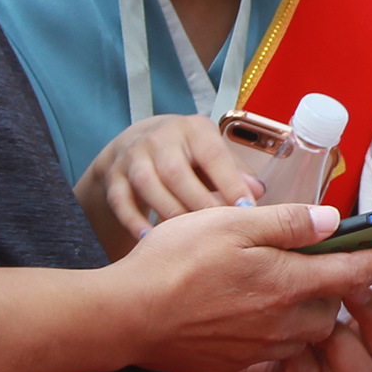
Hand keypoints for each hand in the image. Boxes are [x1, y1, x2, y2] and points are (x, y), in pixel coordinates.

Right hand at [82, 114, 261, 242]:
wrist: (136, 145)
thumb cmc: (187, 155)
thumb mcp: (213, 154)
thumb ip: (236, 173)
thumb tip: (257, 192)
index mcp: (193, 129)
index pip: (212, 154)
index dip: (229, 182)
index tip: (246, 210)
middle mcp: (160, 138)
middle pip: (176, 171)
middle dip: (198, 204)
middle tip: (219, 233)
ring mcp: (133, 156)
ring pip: (148, 185)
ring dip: (168, 213)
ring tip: (187, 242)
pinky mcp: (114, 176)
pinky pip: (121, 201)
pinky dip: (134, 222)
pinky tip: (149, 241)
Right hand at [110, 203, 371, 371]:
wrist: (129, 315)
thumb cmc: (174, 263)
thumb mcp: (231, 222)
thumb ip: (287, 222)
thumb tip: (330, 221)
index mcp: (287, 281)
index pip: (354, 272)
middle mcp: (285, 322)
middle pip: (336, 307)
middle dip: (341, 287)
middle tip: (329, 265)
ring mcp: (266, 350)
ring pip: (314, 337)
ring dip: (317, 318)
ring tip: (296, 296)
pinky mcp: (245, 369)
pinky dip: (298, 359)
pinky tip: (285, 342)